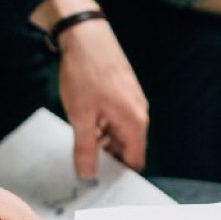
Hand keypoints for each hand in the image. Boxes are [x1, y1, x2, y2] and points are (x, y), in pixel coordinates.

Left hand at [56, 18, 148, 177]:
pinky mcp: (124, 92)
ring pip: (121, 133)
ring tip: (81, 142)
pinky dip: (104, 125)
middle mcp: (139, 113)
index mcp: (134, 123)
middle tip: (84, 165)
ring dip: (103, 140)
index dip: (119, 174)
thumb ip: (85, 149)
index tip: (101, 183)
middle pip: (128, 148)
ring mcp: (133, 101)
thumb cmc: (86, 74)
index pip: (135, 161)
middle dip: (109, 158)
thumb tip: (87, 176)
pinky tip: (85, 122)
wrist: (87, 36)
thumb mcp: (81, 117)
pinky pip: (118, 118)